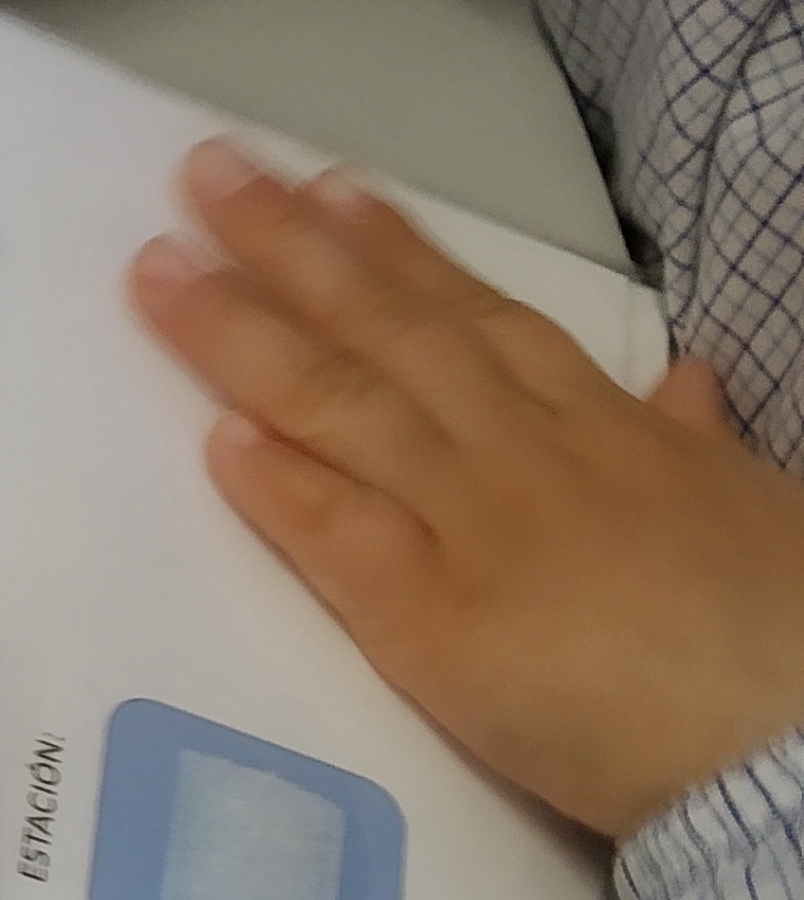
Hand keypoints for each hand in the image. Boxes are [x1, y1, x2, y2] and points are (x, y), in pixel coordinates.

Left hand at [128, 140, 803, 840]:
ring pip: (342, 407)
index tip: (328, 189)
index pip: (479, 316)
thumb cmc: (783, 628)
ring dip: (242, 335)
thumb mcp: (751, 504)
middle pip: (389, 330)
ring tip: (160, 269)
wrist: (797, 727)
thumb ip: (694, 444)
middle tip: (204, 172)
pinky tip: (213, 436)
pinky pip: (344, 538)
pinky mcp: (440, 623)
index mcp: (602, 426)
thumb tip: (688, 386)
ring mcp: (477, 528)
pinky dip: (279, 485)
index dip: (395, 251)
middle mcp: (526, 454)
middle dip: (290, 247)